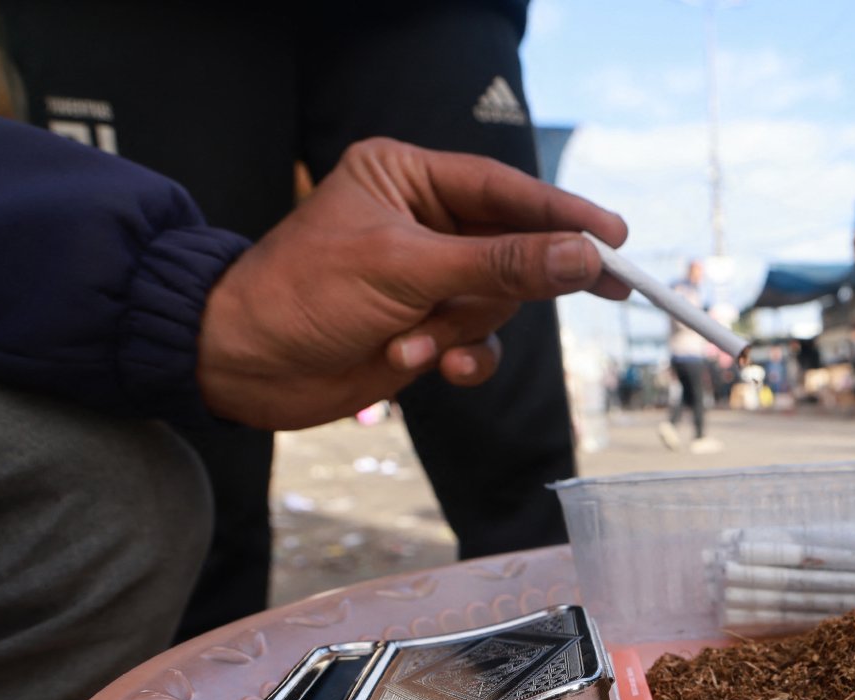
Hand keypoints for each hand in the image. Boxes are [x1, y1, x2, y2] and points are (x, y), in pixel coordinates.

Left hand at [197, 138, 629, 429]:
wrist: (240, 367)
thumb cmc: (302, 295)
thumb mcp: (407, 271)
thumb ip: (501, 264)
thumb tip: (581, 258)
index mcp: (406, 178)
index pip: (504, 189)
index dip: (563, 214)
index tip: (614, 238)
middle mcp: (420, 221)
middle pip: (512, 248)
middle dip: (512, 284)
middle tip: (603, 285)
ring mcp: (424, 277)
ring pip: (497, 303)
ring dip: (464, 330)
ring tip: (417, 344)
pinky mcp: (423, 326)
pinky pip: (477, 342)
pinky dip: (461, 356)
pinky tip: (426, 366)